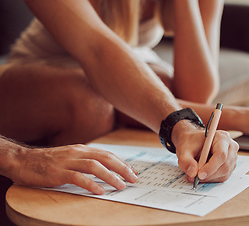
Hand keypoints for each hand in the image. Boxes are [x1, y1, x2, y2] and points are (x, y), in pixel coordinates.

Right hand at [10, 144, 137, 194]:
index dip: (122, 163)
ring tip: (121, 186)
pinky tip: (100, 191)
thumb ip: (85, 161)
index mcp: (82, 149)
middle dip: (122, 168)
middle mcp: (77, 152)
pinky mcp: (58, 172)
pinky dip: (91, 184)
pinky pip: (78, 178)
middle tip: (133, 179)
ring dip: (111, 176)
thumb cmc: (48, 161)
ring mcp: (67, 161)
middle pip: (105, 158)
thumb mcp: (70, 157)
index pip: (107, 154)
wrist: (23, 160)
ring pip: (94, 166)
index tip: (133, 172)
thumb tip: (104, 170)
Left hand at [172, 121, 238, 182]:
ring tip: (196, 174)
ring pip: (224, 173)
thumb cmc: (191, 143)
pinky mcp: (230, 166)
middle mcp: (230, 147)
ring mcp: (232, 157)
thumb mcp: (184, 150)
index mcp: (222, 137)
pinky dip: (211, 178)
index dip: (211, 167)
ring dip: (209, 177)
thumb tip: (193, 173)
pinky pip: (223, 177)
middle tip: (194, 177)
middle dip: (209, 174)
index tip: (199, 175)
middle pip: (224, 166)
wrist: (193, 142)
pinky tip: (202, 173)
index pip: (221, 154)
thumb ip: (186, 161)